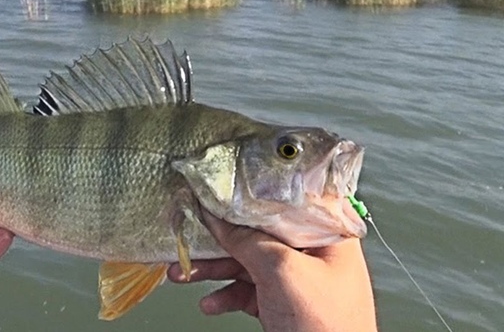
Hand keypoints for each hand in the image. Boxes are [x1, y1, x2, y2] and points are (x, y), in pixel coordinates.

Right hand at [168, 211, 376, 331]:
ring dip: (213, 270)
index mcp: (326, 234)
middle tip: (189, 235)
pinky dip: (225, 296)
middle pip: (257, 234)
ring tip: (182, 275)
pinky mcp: (283, 305)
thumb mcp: (281, 271)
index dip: (247, 195)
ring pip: (246, 264)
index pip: (282, 201)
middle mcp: (313, 253)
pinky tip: (209, 304)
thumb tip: (217, 217)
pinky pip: (247, 292)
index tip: (215, 189)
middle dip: (218, 239)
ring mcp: (297, 281)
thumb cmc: (326, 325)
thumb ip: (247, 240)